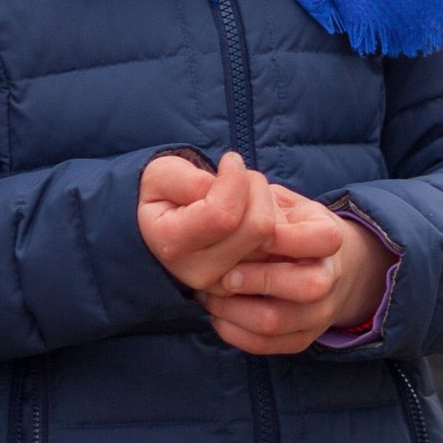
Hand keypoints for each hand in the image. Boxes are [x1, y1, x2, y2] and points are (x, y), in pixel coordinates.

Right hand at [138, 150, 280, 295]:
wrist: (161, 227)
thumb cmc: (163, 195)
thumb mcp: (162, 176)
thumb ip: (192, 180)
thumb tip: (234, 184)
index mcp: (172, 243)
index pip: (223, 215)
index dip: (235, 180)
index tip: (230, 159)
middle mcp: (200, 272)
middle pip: (256, 227)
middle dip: (256, 188)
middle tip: (240, 174)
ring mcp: (227, 283)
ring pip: (274, 236)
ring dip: (267, 203)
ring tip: (243, 193)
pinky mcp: (248, 283)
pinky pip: (280, 247)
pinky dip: (274, 220)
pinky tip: (252, 211)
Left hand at [206, 192, 387, 358]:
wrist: (324, 266)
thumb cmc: (290, 226)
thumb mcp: (285, 204)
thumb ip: (262, 201)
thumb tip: (226, 199)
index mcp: (330, 237)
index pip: (324, 239)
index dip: (286, 237)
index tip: (252, 235)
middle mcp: (331, 278)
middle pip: (309, 286)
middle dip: (259, 280)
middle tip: (224, 274)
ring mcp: (319, 313)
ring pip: (278, 321)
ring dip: (235, 310)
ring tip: (207, 295)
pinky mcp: (302, 338)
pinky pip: (267, 345)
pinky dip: (235, 332)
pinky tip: (216, 314)